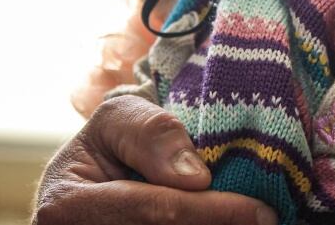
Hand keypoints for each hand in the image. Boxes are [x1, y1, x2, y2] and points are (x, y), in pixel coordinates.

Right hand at [34, 95, 276, 224]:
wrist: (89, 177)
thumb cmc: (106, 143)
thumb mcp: (118, 119)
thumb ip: (152, 134)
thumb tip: (197, 177)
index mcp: (67, 205)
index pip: (154, 210)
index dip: (212, 210)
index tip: (261, 211)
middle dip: (221, 224)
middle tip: (268, 218)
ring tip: (254, 219)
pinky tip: (233, 220)